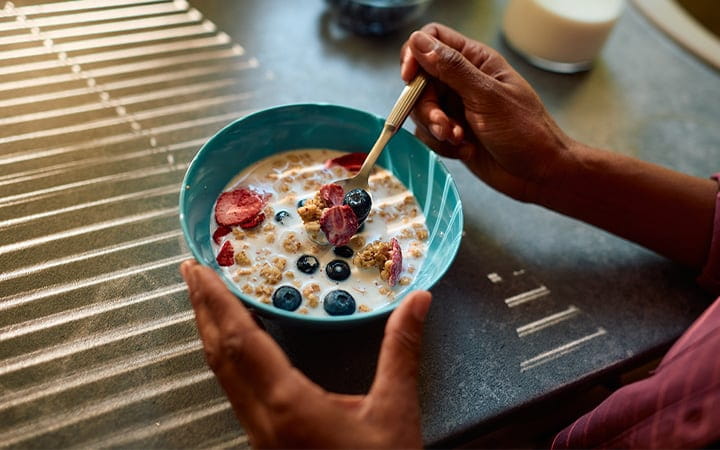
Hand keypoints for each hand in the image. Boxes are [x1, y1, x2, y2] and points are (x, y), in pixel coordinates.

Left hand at [180, 259, 431, 448]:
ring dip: (210, 331)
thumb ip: (402, 352)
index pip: (240, 341)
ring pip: (222, 374)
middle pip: (219, 355)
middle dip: (202, 308)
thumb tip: (419, 300)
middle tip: (190, 269)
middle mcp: (262, 417)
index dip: (218, 301)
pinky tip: (236, 343)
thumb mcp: (396, 411)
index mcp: (288, 403)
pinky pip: (234, 388)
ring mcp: (258, 432)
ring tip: (205, 297)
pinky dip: (227, 354)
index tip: (200, 268)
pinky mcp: (264, 440)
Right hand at [400, 23, 573, 201]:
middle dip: (425, 105)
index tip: (409, 77)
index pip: (433, 40)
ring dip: (435, 127)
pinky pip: (428, 134)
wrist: (538, 174)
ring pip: (421, 110)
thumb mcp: (487, 96)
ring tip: (458, 139)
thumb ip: (451, 68)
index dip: (415, 54)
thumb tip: (419, 42)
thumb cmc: (526, 132)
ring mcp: (457, 108)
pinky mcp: (453, 133)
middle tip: (442, 123)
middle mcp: (463, 81)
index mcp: (476, 62)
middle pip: (420, 80)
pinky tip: (463, 149)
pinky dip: (441, 144)